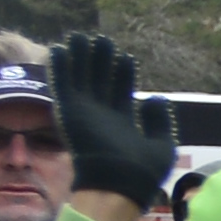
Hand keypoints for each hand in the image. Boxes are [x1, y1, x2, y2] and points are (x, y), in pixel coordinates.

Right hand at [48, 36, 180, 212]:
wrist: (118, 184)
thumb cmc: (142, 172)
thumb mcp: (162, 144)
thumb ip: (159, 120)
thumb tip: (156, 97)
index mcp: (121, 123)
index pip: (120, 91)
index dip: (122, 73)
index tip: (125, 57)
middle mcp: (100, 116)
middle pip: (99, 81)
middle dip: (100, 61)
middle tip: (102, 40)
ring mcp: (84, 114)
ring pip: (80, 79)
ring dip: (79, 58)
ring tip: (80, 37)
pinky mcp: (69, 112)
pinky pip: (62, 85)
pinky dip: (60, 68)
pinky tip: (58, 50)